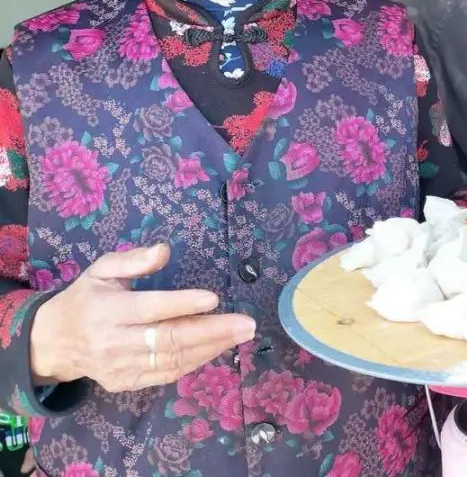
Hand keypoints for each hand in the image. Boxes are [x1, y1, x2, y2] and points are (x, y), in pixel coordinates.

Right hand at [30, 244, 255, 392]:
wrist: (53, 343)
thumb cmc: (86, 298)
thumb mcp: (101, 270)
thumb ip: (133, 260)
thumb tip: (164, 250)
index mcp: (107, 311)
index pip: (150, 308)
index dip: (182, 304)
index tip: (214, 298)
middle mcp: (113, 342)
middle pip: (168, 338)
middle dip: (212, 331)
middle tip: (246, 324)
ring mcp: (120, 367)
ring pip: (172, 359)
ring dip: (211, 347)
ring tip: (241, 334)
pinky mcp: (126, 382)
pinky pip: (167, 374)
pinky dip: (195, 361)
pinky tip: (218, 347)